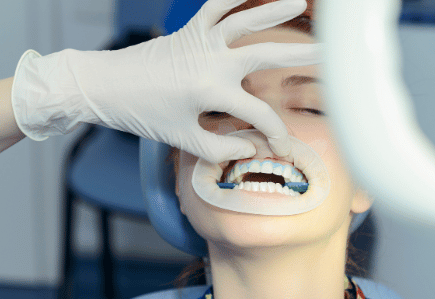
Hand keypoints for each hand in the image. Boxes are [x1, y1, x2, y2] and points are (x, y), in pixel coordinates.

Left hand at [11, 0, 318, 162]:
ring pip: (245, 21)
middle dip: (300, 56)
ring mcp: (201, 41)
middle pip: (265, 55)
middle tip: (329, 53)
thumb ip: (221, 147)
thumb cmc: (144, 115)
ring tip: (301, 2)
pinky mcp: (190, 29)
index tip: (281, 146)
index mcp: (211, 92)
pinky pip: (216, 4)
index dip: (275, 133)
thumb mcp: (183, 140)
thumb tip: (251, 146)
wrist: (105, 86)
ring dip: (274, 11)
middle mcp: (211, 61)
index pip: (259, 115)